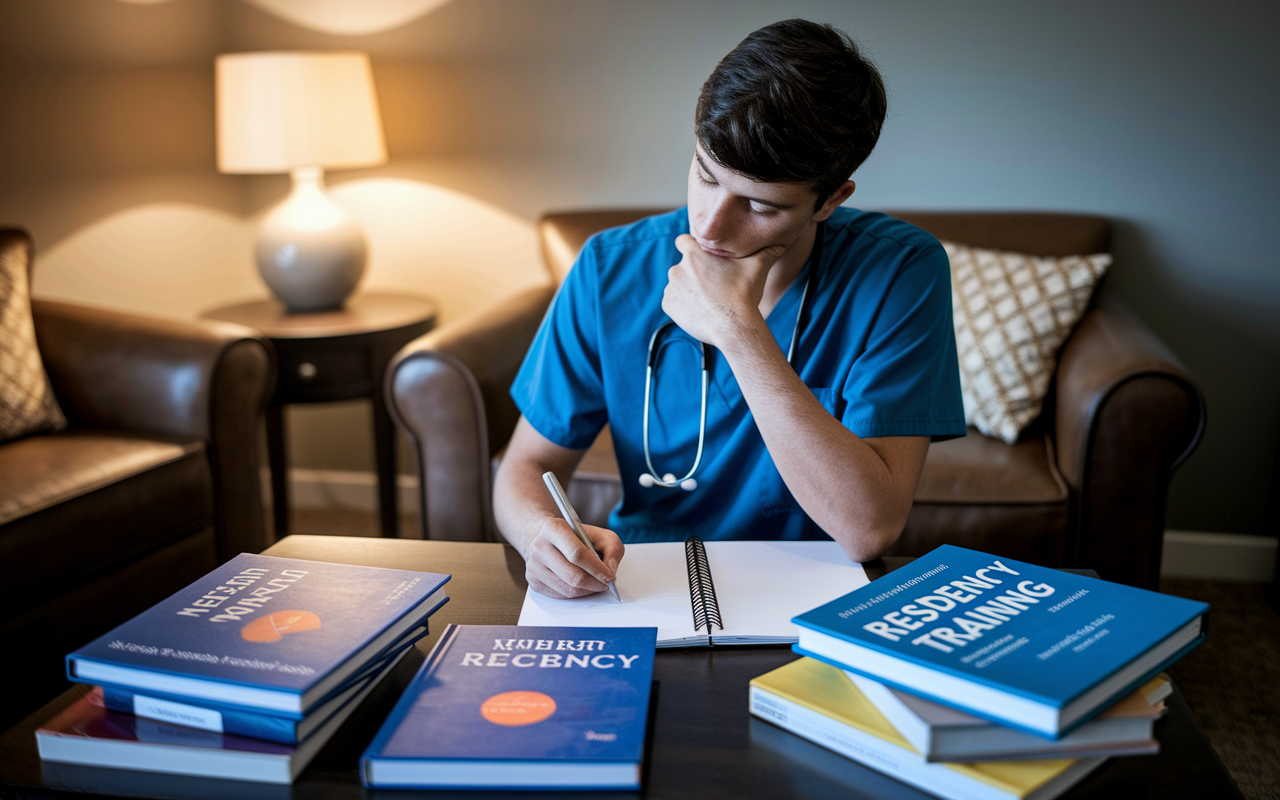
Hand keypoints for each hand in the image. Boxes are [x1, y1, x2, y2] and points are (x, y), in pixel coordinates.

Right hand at [524, 517, 624, 598]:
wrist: (551, 540)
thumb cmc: (578, 538)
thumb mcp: (601, 535)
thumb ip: (613, 550)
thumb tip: (610, 572)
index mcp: (554, 528)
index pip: (577, 553)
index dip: (596, 568)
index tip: (609, 576)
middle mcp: (539, 546)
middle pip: (572, 575)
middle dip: (594, 583)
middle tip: (606, 584)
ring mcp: (533, 565)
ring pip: (567, 589)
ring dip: (587, 590)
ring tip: (596, 583)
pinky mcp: (533, 581)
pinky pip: (560, 596)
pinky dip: (576, 594)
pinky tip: (582, 585)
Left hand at [661, 234, 787, 347]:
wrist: (734, 328)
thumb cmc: (744, 295)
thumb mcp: (758, 267)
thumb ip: (767, 250)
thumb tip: (782, 241)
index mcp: (694, 254)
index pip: (683, 241)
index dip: (691, 247)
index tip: (701, 257)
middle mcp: (677, 269)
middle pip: (683, 266)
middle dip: (694, 273)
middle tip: (713, 285)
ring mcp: (671, 288)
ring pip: (678, 284)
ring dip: (688, 289)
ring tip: (708, 300)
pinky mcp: (668, 306)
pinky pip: (673, 301)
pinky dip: (683, 305)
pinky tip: (700, 310)